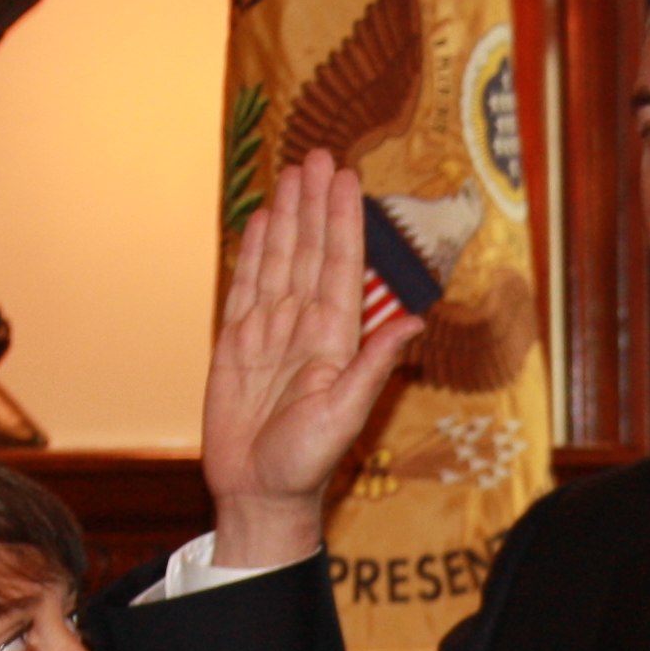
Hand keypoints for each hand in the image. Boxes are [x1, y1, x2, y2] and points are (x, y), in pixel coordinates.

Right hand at [202, 149, 420, 564]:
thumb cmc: (306, 465)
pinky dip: (253, 254)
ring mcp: (269, 334)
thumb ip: (373, 364)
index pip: (341, 266)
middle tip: (318, 155)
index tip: (347, 178)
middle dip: (315, 203)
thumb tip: (414, 320)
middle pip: (310, 252)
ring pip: (279, 262)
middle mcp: (304, 328)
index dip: (344, 221)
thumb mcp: (344, 415)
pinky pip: (245, 289)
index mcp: (334, 340)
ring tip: (291, 174)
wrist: (259, 495)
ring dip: (286, 217)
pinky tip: (260, 223)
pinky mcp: (236, 347)